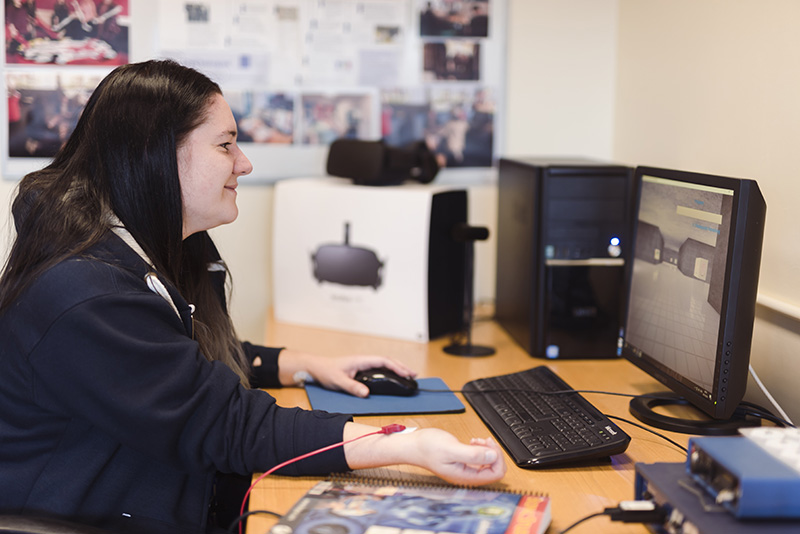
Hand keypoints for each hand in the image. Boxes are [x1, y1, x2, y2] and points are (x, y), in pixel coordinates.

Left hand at [277, 350, 415, 397]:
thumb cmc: (326, 371)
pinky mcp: (362, 369)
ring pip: (385, 364)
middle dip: (402, 367)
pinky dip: (389, 372)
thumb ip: (352, 387)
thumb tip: (366, 393)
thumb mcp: (338, 381)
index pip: (383, 361)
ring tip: (409, 376)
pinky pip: (379, 369)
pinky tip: (393, 378)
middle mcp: (364, 360)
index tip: (407, 374)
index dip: (397, 367)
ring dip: (397, 368)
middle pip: (388, 361)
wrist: (316, 367)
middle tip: (414, 375)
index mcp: (361, 360)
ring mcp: (364, 364)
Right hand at [343, 425, 506, 485]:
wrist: (413, 446)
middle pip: (494, 470)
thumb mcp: (451, 448)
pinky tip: (473, 442)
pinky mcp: (462, 463)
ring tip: (477, 440)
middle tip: (484, 440)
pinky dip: (481, 450)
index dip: (497, 457)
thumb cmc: (427, 448)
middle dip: (493, 453)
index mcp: (465, 476)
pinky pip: (480, 460)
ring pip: (488, 464)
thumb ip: (472, 454)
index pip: (496, 473)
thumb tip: (493, 456)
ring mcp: (465, 470)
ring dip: (487, 450)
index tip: (489, 444)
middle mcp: (467, 476)